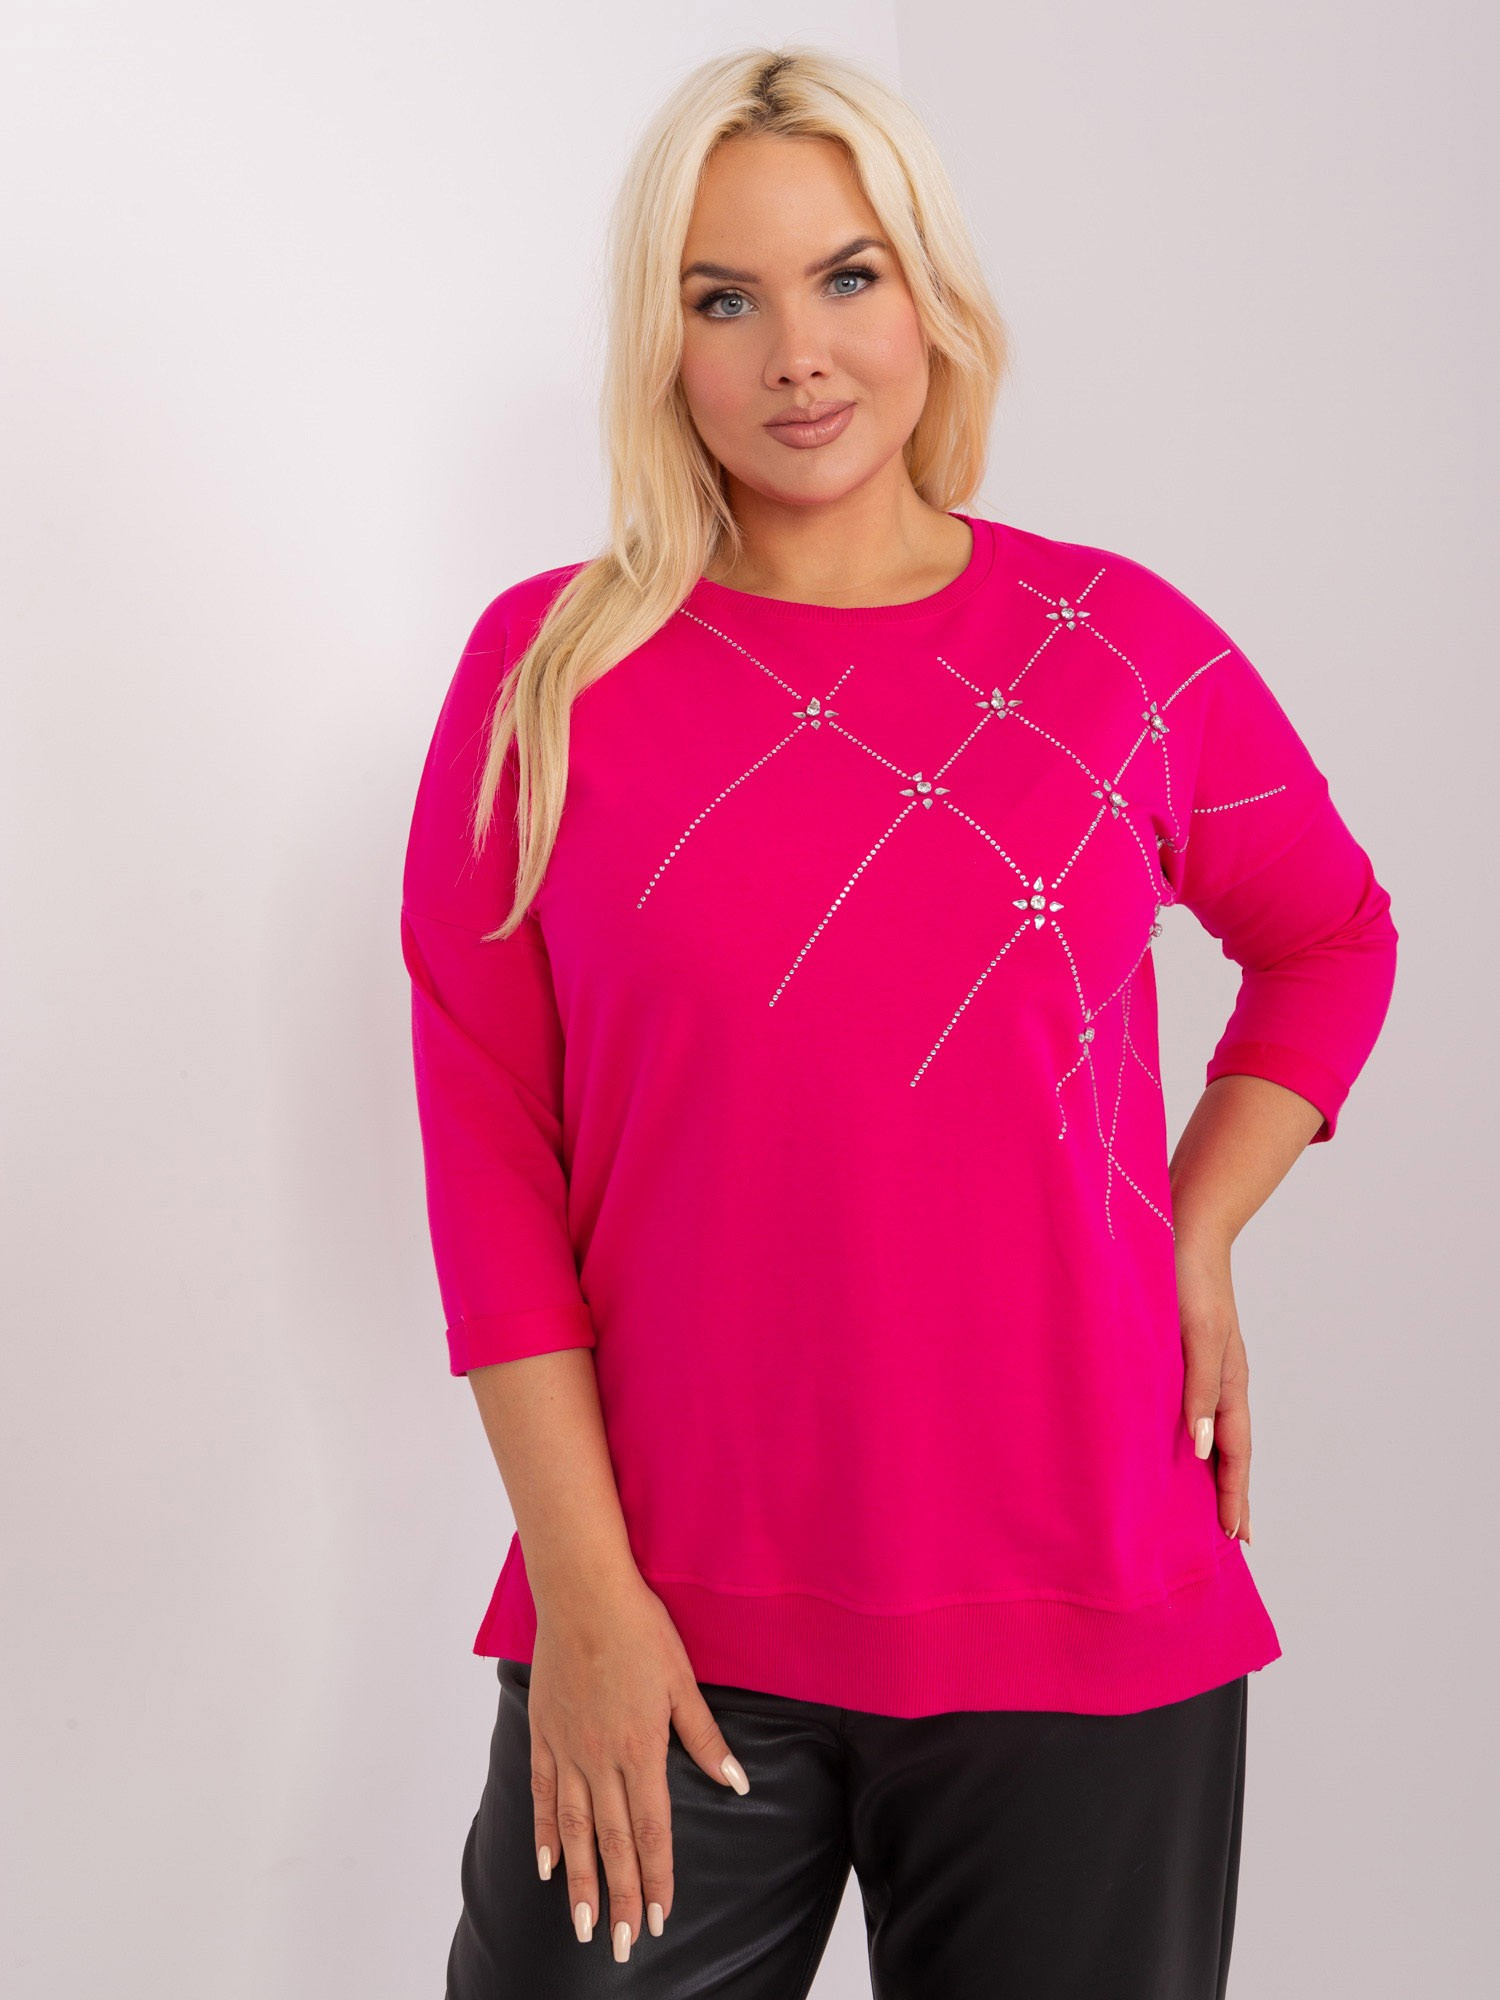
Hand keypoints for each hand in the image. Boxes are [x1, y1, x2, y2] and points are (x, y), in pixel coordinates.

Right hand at [527, 1571, 750, 1962]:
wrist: (583, 1594)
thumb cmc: (640, 1631)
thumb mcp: (682, 1682)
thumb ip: (705, 1739)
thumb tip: (737, 1784)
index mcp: (640, 1750)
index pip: (652, 1830)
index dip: (656, 1878)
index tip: (656, 1919)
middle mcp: (600, 1760)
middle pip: (612, 1842)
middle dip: (619, 1897)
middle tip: (618, 1946)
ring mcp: (567, 1749)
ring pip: (573, 1829)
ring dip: (580, 1880)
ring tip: (582, 1924)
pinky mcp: (544, 1734)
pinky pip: (541, 1793)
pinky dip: (543, 1832)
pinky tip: (547, 1865)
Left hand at [1175, 1235, 1252, 1544]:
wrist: (1183, 1223)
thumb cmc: (1189, 1278)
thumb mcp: (1196, 1337)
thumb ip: (1198, 1392)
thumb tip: (1199, 1452)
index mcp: (1229, 1382)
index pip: (1234, 1453)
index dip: (1233, 1495)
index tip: (1235, 1539)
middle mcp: (1220, 1379)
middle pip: (1227, 1448)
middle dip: (1228, 1492)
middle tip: (1228, 1537)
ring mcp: (1203, 1364)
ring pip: (1209, 1428)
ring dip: (1208, 1466)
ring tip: (1200, 1501)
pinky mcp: (1182, 1348)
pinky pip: (1188, 1403)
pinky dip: (1187, 1431)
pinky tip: (1170, 1440)